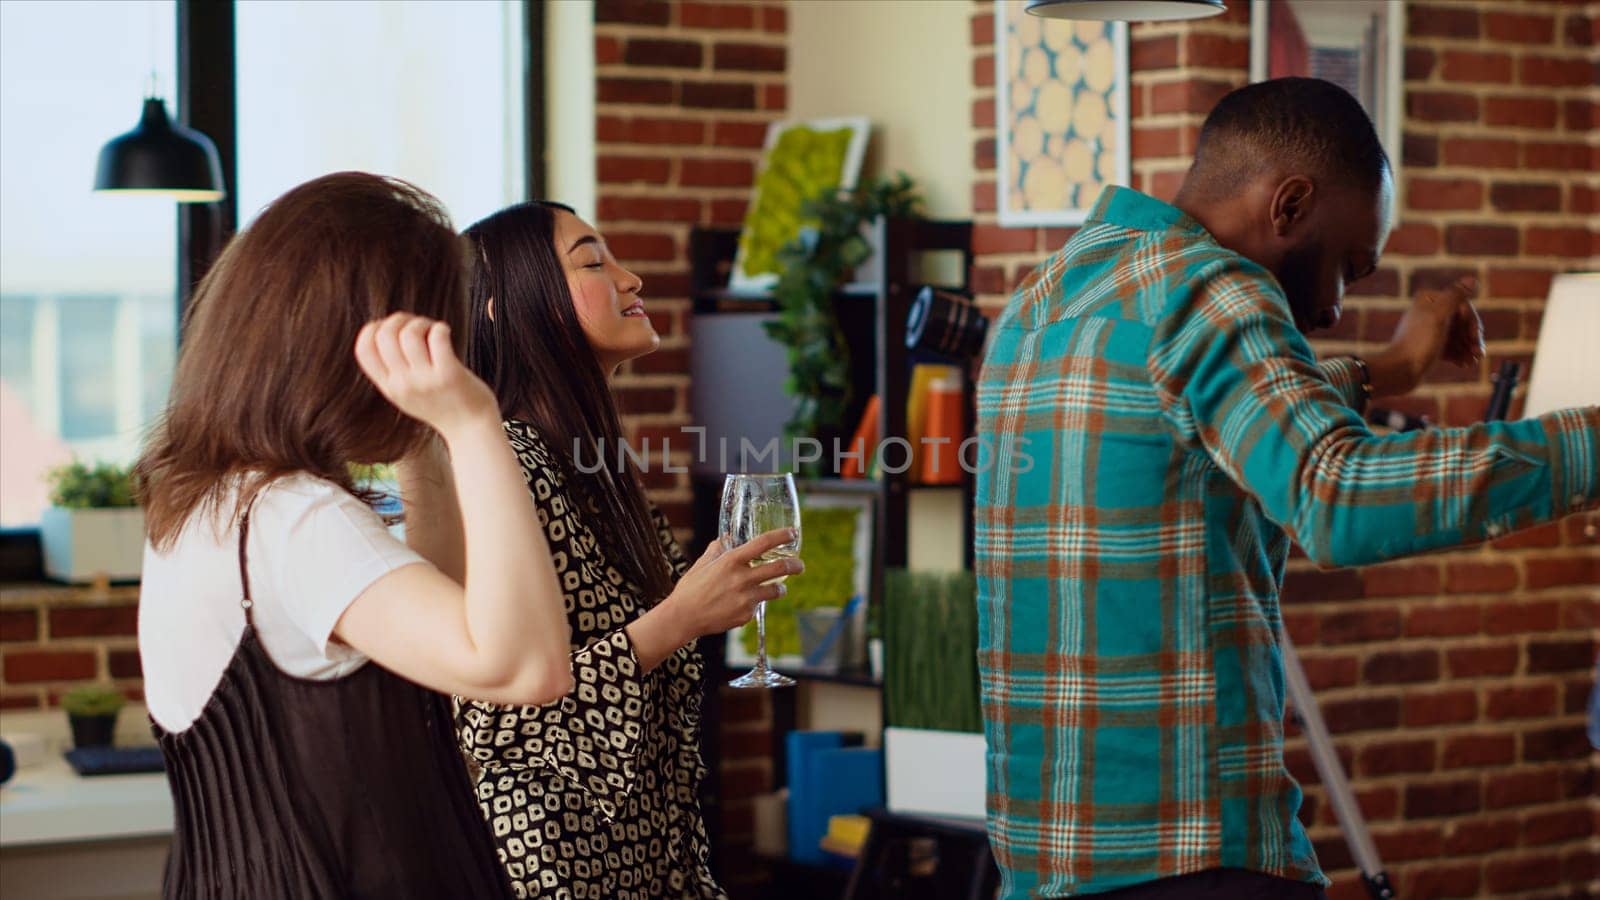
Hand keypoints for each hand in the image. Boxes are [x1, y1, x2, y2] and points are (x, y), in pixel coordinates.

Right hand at [354, 313, 497, 437]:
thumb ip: (393, 370)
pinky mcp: (449, 375)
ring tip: (434, 330)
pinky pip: (437, 338)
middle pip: (384, 335)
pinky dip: (440, 328)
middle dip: (401, 319)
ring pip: (409, 334)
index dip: (374, 328)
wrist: (472, 430)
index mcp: (389, 387)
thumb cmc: (443, 404)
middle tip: (419, 325)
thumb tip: (383, 328)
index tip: (394, 328)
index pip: (363, 349)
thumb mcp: (407, 393)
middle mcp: (403, 385)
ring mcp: (425, 381)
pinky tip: (446, 332)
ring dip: (422, 323)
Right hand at [660, 528, 803, 638]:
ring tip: (778, 588)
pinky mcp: (746, 615)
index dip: (782, 536)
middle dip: (795, 565)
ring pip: (776, 590)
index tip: (792, 533)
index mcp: (731, 561)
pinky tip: (742, 605)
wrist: (683, 618)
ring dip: (780, 588)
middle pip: (780, 568)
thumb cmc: (690, 589)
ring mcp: (746, 598)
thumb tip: (725, 539)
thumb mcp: (702, 564)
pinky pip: (758, 606)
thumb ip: (717, 550)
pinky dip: (755, 604)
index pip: (764, 543)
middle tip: (799, 565)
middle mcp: (742, 578)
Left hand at [1372, 277, 1484, 395]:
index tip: (1474, 337)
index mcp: (1429, 299)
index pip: (1463, 305)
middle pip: (1462, 321)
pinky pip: (1452, 347)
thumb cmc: (1418, 342)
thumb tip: (1472, 279)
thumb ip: (1455, 296)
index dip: (1472, 321)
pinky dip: (1460, 354)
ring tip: (1473, 361)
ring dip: (1469, 347)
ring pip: (1459, 335)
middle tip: (1478, 353)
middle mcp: (1429, 311)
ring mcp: (1430, 329)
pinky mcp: (1431, 346)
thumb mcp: (1438, 316)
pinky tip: (1465, 364)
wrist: (1399, 370)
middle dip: (1472, 337)